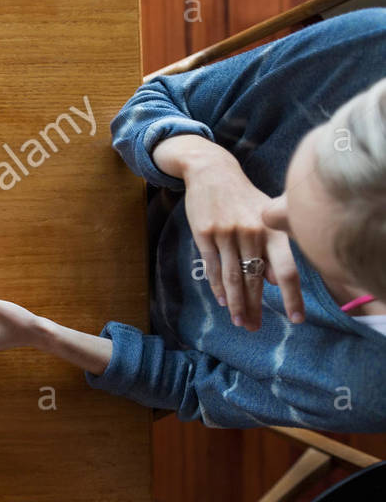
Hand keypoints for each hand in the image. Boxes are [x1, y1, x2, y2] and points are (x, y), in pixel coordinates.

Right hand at [161, 137, 303, 329]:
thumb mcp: (264, 216)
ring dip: (237, 303)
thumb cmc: (242, 197)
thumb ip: (273, 247)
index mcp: (273, 230)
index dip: (293, 296)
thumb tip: (276, 280)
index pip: (287, 270)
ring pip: (233, 277)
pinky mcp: (205, 234)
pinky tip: (223, 301)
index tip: (296, 319)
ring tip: (240, 322)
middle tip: (256, 329)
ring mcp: (227, 233)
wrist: (212, 171)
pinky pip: (213, 267)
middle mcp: (253, 232)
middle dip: (256, 307)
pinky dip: (218, 286)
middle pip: (256, 279)